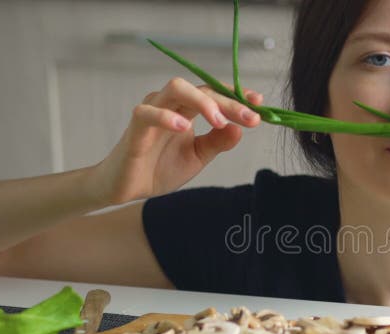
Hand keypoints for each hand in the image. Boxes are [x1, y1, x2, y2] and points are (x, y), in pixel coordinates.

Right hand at [91, 78, 262, 205]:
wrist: (128, 188)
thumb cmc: (160, 168)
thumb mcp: (198, 157)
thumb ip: (218, 143)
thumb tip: (240, 130)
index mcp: (188, 109)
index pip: (215, 93)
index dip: (237, 96)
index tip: (260, 104)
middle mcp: (171, 104)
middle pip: (202, 89)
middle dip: (229, 101)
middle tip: (251, 118)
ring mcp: (152, 111)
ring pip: (176, 88)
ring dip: (202, 102)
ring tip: (220, 121)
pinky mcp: (135, 127)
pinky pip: (148, 113)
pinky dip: (167, 117)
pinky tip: (184, 127)